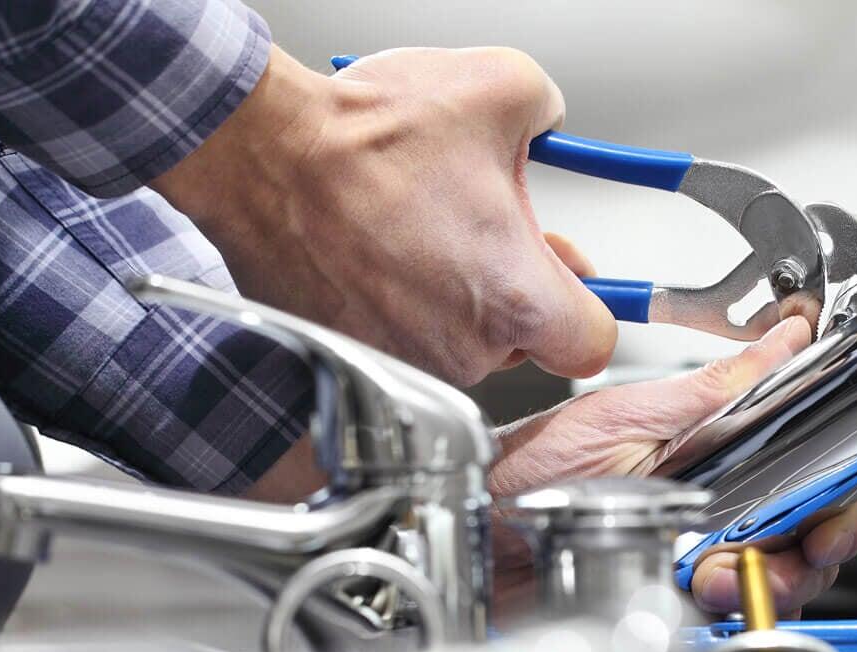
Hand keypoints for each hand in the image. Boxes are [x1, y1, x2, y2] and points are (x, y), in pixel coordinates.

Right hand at [153, 46, 615, 386]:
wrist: (264, 156)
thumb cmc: (368, 135)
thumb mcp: (504, 87)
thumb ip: (554, 115)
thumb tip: (551, 125)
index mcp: (517, 299)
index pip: (592, 344)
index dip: (588, 303)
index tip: (572, 275)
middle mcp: (464, 349)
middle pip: (523, 340)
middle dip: (513, 285)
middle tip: (485, 225)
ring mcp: (407, 360)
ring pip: (461, 340)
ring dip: (454, 294)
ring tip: (419, 228)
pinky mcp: (357, 356)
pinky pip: (400, 337)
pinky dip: (396, 301)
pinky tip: (378, 248)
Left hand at [489, 317, 856, 617]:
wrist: (472, 532)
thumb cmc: (529, 471)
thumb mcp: (625, 416)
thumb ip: (712, 388)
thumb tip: (784, 337)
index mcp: (713, 455)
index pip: (803, 476)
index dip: (831, 498)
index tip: (833, 513)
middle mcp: (709, 509)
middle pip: (801, 537)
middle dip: (808, 550)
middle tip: (788, 553)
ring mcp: (688, 558)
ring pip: (772, 582)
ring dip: (766, 581)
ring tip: (722, 571)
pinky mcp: (665, 600)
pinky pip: (723, 617)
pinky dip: (724, 610)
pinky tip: (698, 593)